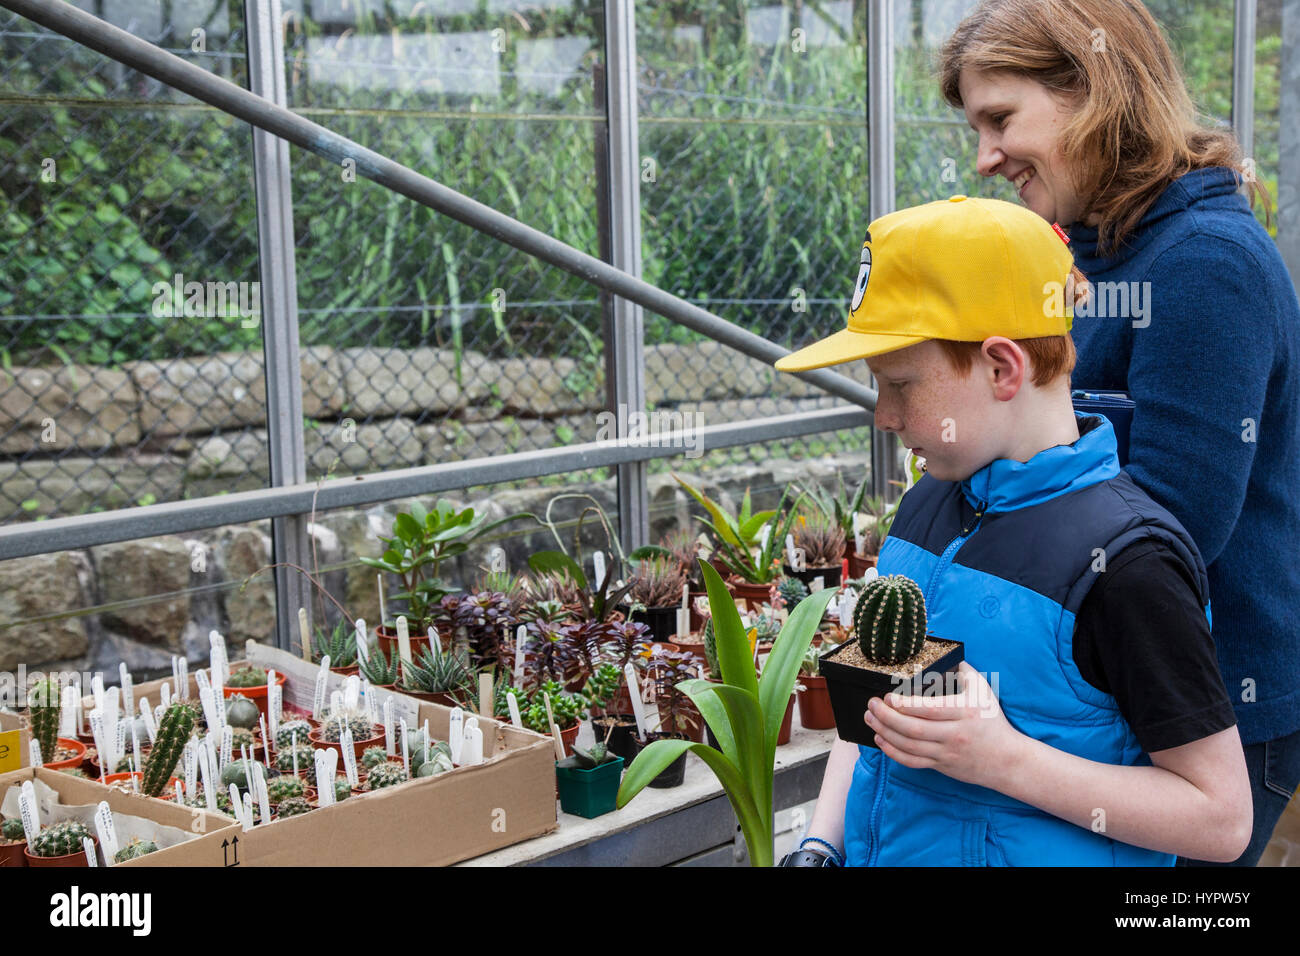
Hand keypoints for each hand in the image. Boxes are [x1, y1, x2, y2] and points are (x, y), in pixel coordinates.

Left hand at [863, 662, 1024, 787]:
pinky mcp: (941, 766)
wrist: (1007, 760)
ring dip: (885, 732)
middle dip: (887, 717)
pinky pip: (912, 761)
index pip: (929, 710)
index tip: (888, 696)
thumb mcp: (983, 691)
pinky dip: (893, 752)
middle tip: (872, 705)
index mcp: (964, 712)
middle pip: (914, 729)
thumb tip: (946, 654)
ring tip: (870, 719)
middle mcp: (954, 734)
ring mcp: (946, 752)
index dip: (905, 705)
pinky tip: (881, 739)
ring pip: (909, 746)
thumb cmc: (993, 721)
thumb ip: (964, 671)